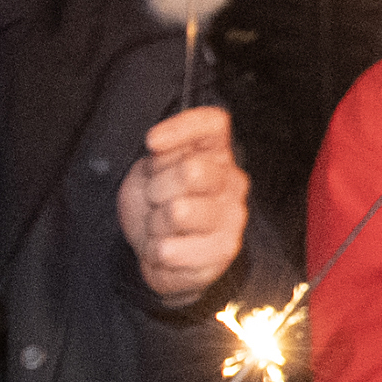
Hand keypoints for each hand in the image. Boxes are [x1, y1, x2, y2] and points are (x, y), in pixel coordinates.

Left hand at [117, 106, 249, 304]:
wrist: (161, 257)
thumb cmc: (156, 208)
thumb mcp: (148, 175)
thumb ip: (159, 155)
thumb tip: (157, 140)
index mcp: (215, 154)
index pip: (213, 124)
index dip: (183, 127)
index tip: (152, 142)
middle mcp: (232, 180)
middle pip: (192, 170)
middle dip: (156, 189)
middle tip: (154, 202)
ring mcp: (233, 215)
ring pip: (179, 211)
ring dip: (154, 224)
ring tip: (159, 228)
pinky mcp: (224, 249)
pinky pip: (171, 248)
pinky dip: (155, 251)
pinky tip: (165, 250)